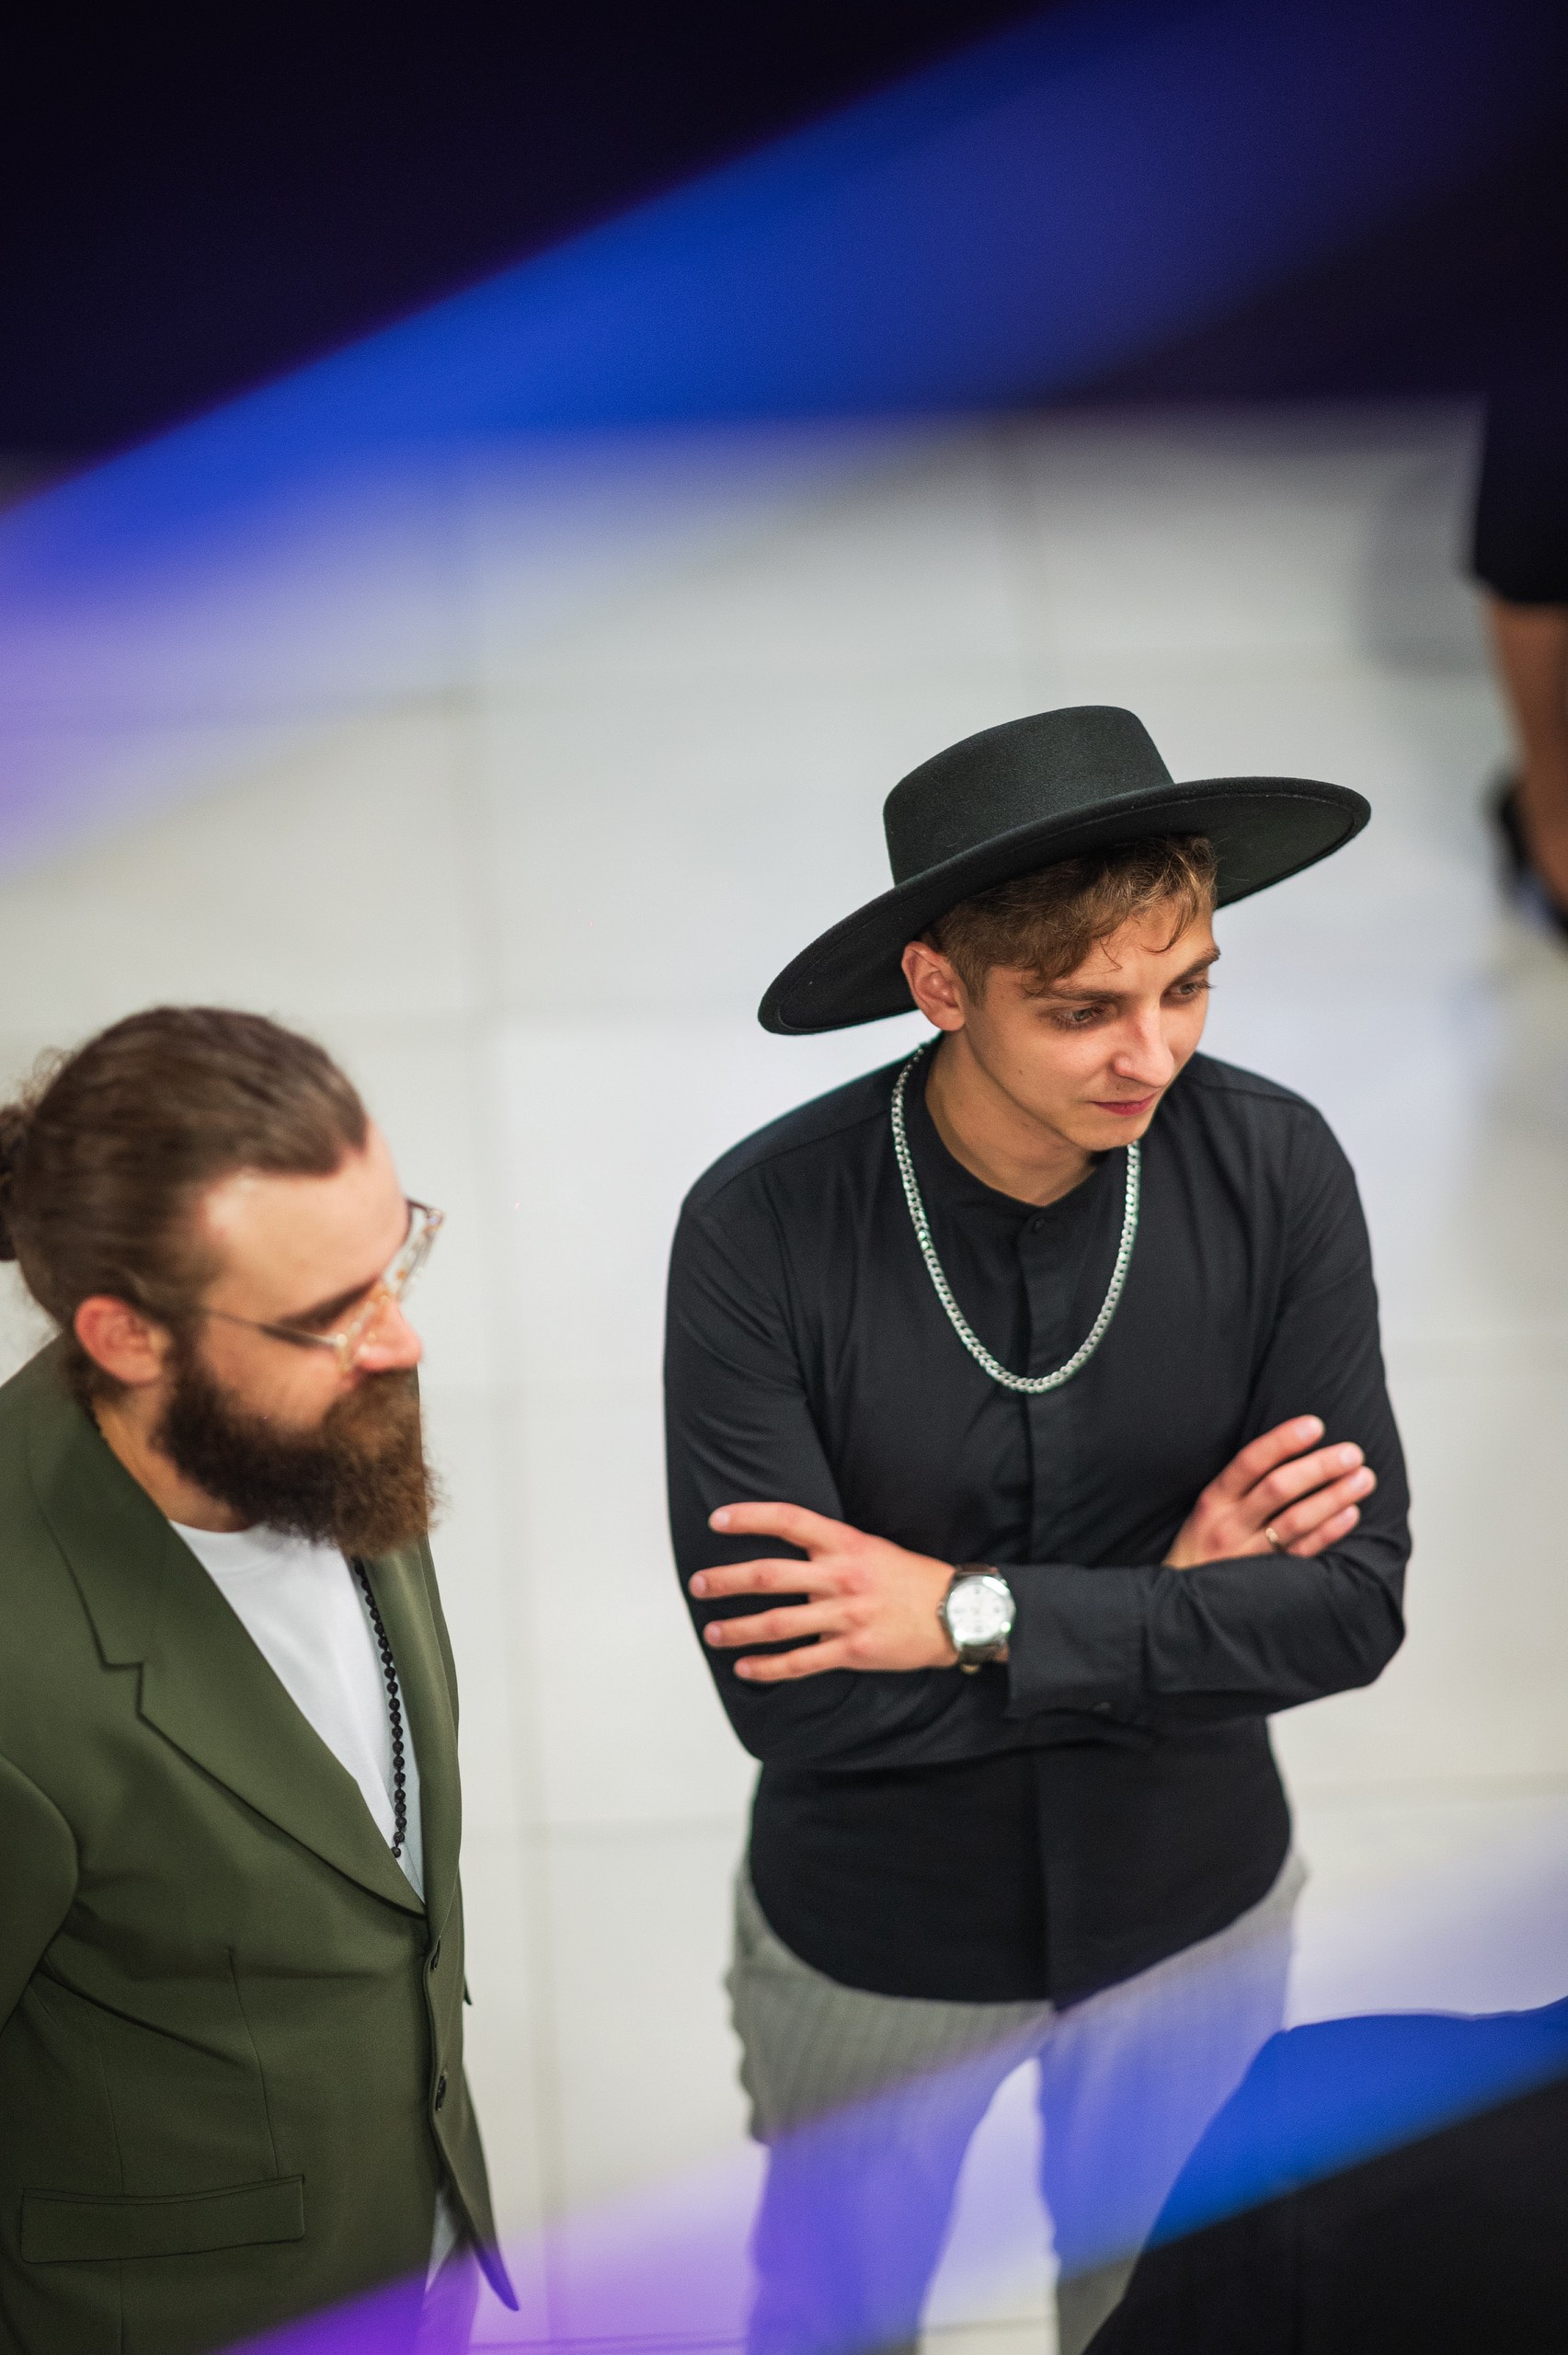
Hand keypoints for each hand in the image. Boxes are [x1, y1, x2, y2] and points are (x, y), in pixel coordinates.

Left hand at [690, 1503, 958, 1680]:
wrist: (957, 1613)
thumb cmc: (910, 1578)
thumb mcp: (872, 1547)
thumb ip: (830, 1549)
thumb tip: (784, 1552)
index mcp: (846, 1544)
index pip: (789, 1520)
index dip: (749, 1517)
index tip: (716, 1521)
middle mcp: (841, 1577)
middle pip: (767, 1575)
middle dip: (725, 1581)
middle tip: (697, 1585)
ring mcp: (846, 1616)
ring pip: (776, 1623)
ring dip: (737, 1629)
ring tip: (712, 1632)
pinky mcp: (853, 1651)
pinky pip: (800, 1662)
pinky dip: (767, 1668)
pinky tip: (745, 1669)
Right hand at [1165, 1415, 1374, 1567]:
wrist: (1181, 1606)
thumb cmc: (1203, 1545)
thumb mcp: (1208, 1510)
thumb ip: (1240, 1486)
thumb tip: (1290, 1449)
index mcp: (1213, 1501)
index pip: (1249, 1462)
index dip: (1283, 1441)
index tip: (1315, 1424)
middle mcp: (1228, 1526)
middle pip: (1278, 1489)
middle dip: (1319, 1467)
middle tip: (1353, 1453)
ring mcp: (1247, 1555)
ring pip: (1296, 1521)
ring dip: (1333, 1497)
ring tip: (1364, 1479)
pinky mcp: (1265, 1581)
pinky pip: (1303, 1553)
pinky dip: (1329, 1532)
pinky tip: (1351, 1513)